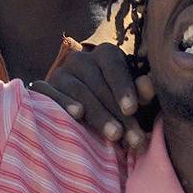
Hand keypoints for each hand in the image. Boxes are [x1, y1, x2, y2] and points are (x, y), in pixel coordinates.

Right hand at [32, 43, 153, 151]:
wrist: (81, 111)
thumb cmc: (115, 105)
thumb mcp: (131, 100)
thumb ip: (141, 93)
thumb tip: (149, 85)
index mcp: (105, 54)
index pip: (113, 65)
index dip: (123, 86)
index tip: (132, 109)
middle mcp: (80, 59)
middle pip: (98, 83)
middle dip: (117, 112)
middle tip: (133, 137)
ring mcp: (60, 73)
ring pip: (79, 90)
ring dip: (98, 114)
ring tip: (115, 135)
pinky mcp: (43, 87)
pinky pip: (51, 93)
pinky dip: (65, 103)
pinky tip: (78, 114)